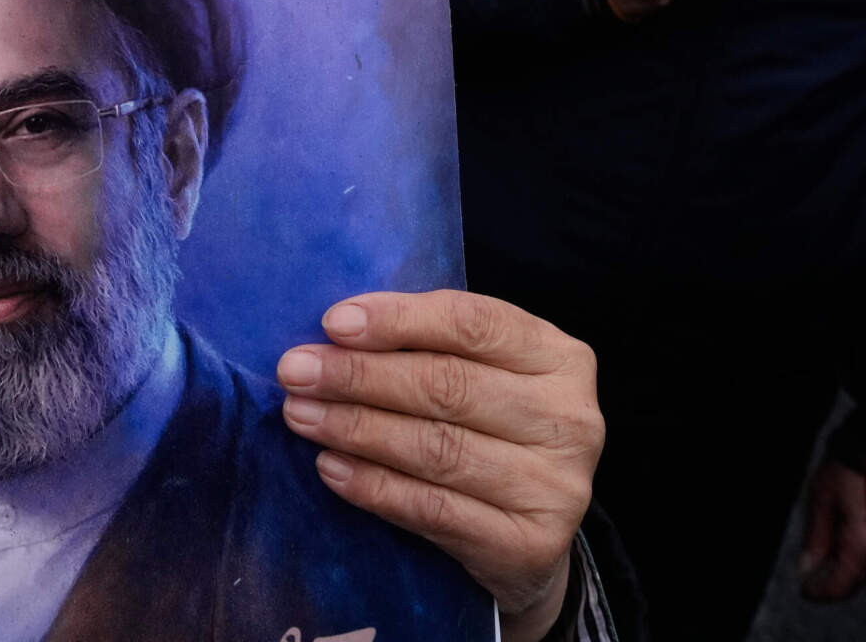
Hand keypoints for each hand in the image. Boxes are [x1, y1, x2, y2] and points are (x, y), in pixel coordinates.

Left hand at [277, 291, 601, 641]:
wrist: (530, 540)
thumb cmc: (490, 433)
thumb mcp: (480, 375)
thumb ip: (427, 346)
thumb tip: (334, 332)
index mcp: (559, 357)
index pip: (473, 323)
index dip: (399, 319)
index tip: (332, 323)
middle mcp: (570, 419)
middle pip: (448, 386)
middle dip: (360, 376)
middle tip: (295, 371)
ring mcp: (557, 486)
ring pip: (437, 448)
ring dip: (356, 429)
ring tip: (300, 415)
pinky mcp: (531, 545)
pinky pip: (435, 510)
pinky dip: (375, 486)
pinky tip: (331, 468)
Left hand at [798, 459, 865, 599]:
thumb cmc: (852, 465)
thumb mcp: (822, 499)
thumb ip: (816, 538)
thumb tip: (807, 567)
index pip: (841, 586)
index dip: (820, 592)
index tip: (806, 589)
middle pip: (863, 577)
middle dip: (840, 573)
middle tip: (819, 562)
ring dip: (861, 558)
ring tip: (842, 538)